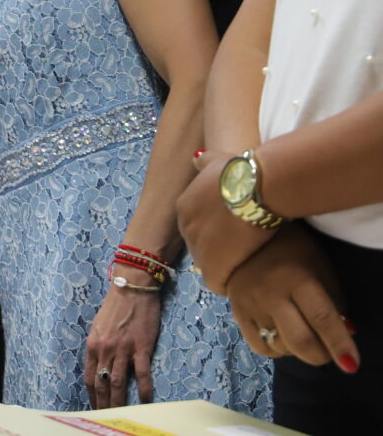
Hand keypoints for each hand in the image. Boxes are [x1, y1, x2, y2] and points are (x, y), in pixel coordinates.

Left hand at [84, 271, 161, 406]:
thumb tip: (99, 366)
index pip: (88, 377)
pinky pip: (142, 374)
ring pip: (118, 383)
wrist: (132, 287)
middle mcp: (104, 349)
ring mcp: (122, 349)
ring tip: (121, 416)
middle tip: (105, 418)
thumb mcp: (99, 327)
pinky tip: (146, 401)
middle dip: (103, 404)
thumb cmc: (115, 306)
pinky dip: (144, 390)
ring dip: (119, 402)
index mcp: (93, 345)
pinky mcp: (141, 347)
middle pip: (101, 384)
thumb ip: (98, 347)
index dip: (91, 395)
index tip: (94, 408)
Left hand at [178, 150, 276, 292]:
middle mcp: (185, 228)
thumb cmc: (242, 172)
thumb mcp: (218, 161)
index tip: (235, 233)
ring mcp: (197, 248)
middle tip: (244, 251)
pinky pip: (217, 282)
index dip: (216, 232)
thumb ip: (204, 162)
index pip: (197, 226)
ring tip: (246, 265)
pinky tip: (244, 278)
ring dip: (225, 268)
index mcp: (184, 206)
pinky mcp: (213, 266)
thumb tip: (196, 158)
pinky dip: (228, 283)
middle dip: (219, 251)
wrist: (257, 189)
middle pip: (200, 247)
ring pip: (208, 266)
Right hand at [226, 223, 358, 369]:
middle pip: (300, 341)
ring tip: (304, 335)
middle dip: (321, 355)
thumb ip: (334, 300)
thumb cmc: (291, 250)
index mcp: (297, 279)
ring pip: (280, 347)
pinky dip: (277, 350)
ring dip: (299, 351)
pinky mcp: (236, 312)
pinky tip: (282, 337)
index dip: (340, 345)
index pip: (322, 319)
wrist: (242, 235)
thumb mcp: (320, 266)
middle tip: (329, 351)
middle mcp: (271, 295)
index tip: (351, 364)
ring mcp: (250, 305)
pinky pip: (259, 347)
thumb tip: (346, 331)